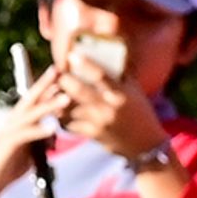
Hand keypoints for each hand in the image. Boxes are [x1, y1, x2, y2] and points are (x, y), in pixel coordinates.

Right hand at [0, 67, 72, 197]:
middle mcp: (12, 122)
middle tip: (58, 69)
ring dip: (48, 105)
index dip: (48, 86)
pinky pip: (26, 135)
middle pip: (30, 99)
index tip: (62, 73)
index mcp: (18, 122)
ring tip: (66, 98)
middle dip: (44, 84)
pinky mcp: (7, 144)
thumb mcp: (30, 149)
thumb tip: (54, 131)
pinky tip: (52, 127)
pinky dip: (39, 130)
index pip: (34, 100)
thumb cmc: (8, 166)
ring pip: (31, 114)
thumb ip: (41, 138)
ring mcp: (9, 132)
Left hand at [52, 43, 170, 169]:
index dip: (85, 64)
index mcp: (121, 94)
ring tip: (52, 90)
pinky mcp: (90, 134)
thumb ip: (120, 75)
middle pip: (79, 91)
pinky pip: (69, 123)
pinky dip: (61, 115)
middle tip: (57, 74)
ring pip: (69, 108)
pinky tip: (57, 108)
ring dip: (57, 99)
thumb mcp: (134, 91)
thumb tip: (109, 54)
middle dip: (64, 81)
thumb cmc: (139, 112)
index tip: (72, 55)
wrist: (145, 144)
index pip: (101, 76)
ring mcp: (98, 123)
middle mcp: (109, 108)